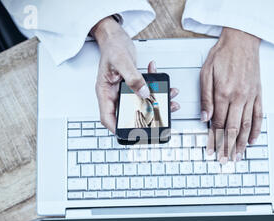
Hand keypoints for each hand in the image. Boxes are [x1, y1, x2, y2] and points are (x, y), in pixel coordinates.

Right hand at [91, 16, 179, 132]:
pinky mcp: (131, 85)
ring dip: (155, 102)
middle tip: (159, 117)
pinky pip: (144, 91)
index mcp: (105, 91)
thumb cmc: (112, 46)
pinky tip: (160, 82)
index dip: (117, 127)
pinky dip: (155, 88)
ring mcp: (122, 90)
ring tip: (168, 100)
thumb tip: (144, 93)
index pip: (107, 116)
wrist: (115, 35)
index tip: (129, 133)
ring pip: (139, 103)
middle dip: (145, 115)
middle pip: (127, 112)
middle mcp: (113, 93)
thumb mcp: (123, 61)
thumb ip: (133, 78)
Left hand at [200, 27, 261, 162]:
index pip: (217, 123)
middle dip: (227, 147)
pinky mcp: (258, 94)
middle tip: (225, 160)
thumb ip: (206, 97)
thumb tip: (204, 117)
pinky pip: (258, 115)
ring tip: (237, 156)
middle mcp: (238, 97)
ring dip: (241, 143)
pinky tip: (252, 140)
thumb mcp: (206, 74)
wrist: (242, 41)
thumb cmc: (223, 55)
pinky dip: (256, 129)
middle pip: (232, 128)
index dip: (213, 139)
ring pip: (246, 125)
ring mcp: (250, 97)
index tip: (211, 150)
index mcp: (223, 93)